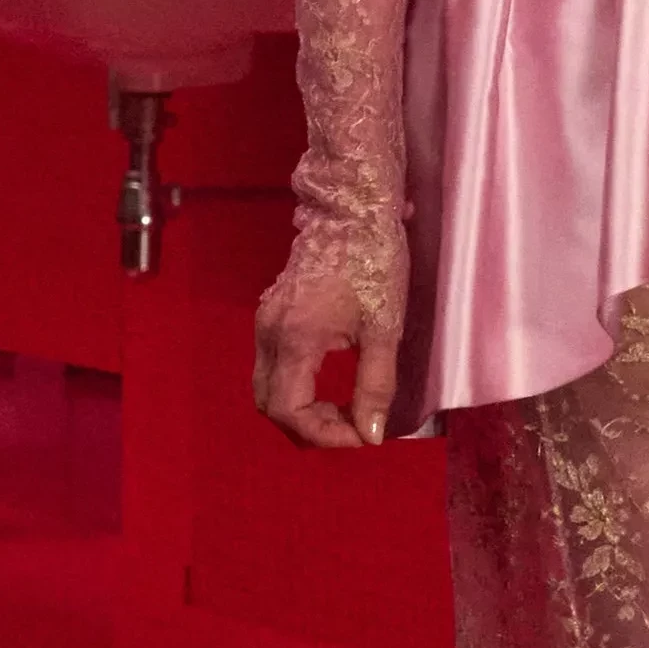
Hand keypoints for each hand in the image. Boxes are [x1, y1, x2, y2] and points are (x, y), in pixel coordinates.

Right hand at [254, 243, 400, 448]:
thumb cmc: (373, 262)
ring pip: (268, 387)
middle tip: (353, 428)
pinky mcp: (271, 314)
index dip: (323, 435)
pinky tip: (330, 384)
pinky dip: (297, 388)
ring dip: (302, 409)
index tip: (361, 437)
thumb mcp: (384, 328)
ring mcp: (265, 321)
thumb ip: (376, 385)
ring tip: (345, 410)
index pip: (289, 411)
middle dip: (310, 427)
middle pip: (270, 405)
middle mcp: (269, 333)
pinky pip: (273, 366)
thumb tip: (371, 434)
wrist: (351, 210)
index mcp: (294, 339)